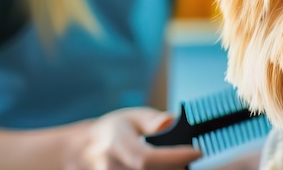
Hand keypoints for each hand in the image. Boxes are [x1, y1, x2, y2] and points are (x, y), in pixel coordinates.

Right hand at [77, 107, 202, 169]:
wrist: (85, 152)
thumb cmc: (113, 132)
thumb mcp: (131, 117)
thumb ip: (152, 120)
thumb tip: (170, 121)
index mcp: (116, 143)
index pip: (146, 157)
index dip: (175, 157)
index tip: (197, 151)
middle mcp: (111, 166)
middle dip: (178, 166)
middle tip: (188, 156)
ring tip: (174, 161)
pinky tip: (163, 167)